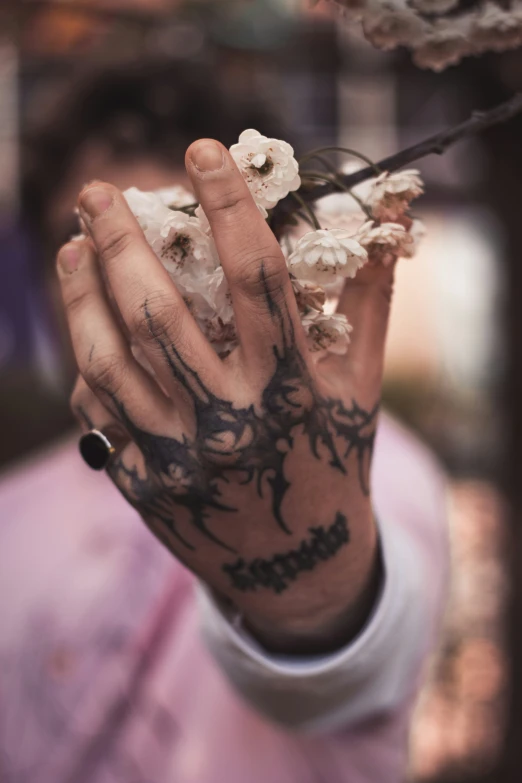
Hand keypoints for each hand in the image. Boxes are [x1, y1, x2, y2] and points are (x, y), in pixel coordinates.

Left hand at [57, 139, 391, 653]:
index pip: (256, 279)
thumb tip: (392, 224)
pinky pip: (99, 411)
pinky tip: (83, 324)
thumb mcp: (359, 388)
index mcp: (289, 390)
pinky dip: (85, 360)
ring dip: (83, 294)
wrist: (300, 570)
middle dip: (121, 241)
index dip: (229, 206)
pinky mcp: (144, 484)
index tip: (202, 151)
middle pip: (160, 313)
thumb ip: (369, 304)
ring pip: (111, 359)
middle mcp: (229, 422)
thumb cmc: (334, 464)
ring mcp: (179, 457)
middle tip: (97, 191)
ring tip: (71, 246)